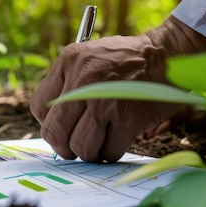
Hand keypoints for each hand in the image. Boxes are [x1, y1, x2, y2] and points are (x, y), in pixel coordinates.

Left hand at [30, 16, 205, 161]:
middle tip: (77, 146)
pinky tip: (119, 138)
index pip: (39, 106)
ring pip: (81, 147)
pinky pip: (108, 151)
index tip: (63, 127)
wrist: (166, 55)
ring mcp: (105, 101)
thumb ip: (67, 83)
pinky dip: (112, 152)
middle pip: (55, 133)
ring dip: (90, 152)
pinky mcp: (128, 119)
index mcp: (69, 61)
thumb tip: (52, 126)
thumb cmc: (125, 61)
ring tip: (100, 141)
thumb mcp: (88, 57)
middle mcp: (83, 80)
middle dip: (65, 147)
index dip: (49, 123)